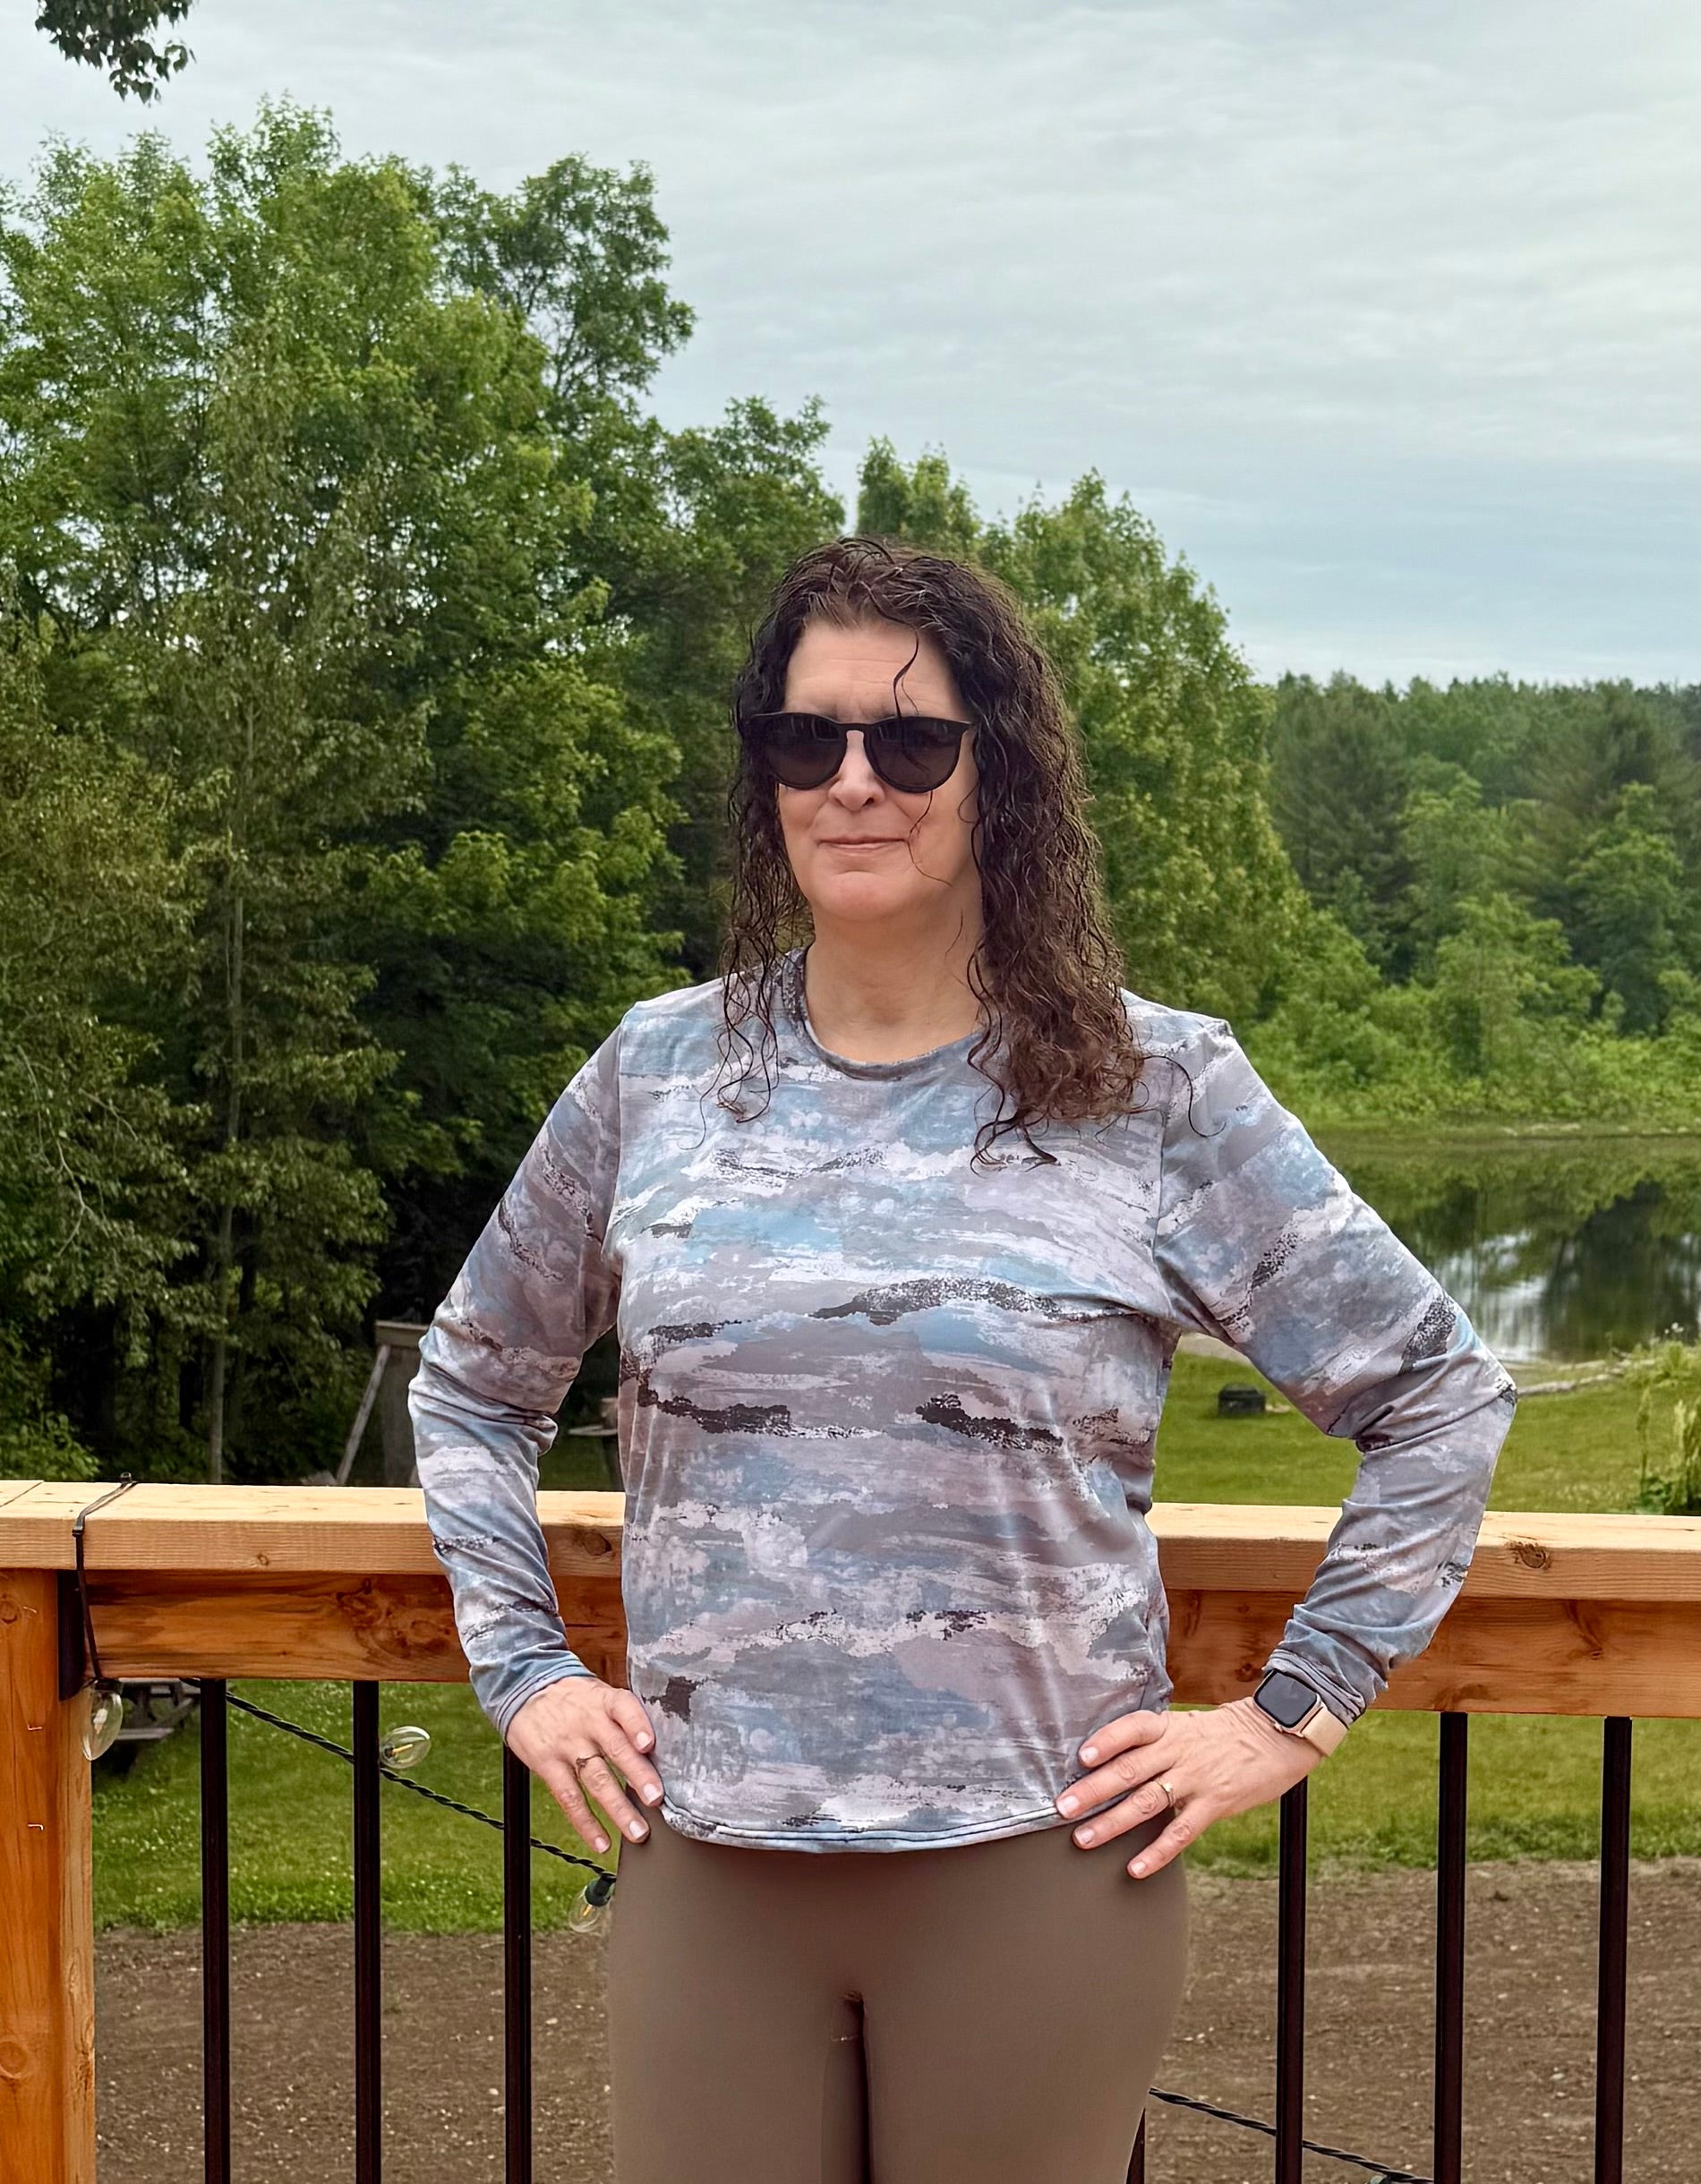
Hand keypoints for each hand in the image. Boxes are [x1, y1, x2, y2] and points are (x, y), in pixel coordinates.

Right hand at [506, 1675, 662, 1855]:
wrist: (524, 1689)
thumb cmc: (574, 1697)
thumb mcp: (599, 1693)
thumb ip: (625, 1718)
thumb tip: (661, 1750)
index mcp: (605, 1701)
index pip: (624, 1708)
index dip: (638, 1725)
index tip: (650, 1745)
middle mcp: (588, 1722)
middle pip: (615, 1749)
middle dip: (638, 1775)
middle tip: (655, 1798)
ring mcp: (567, 1745)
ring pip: (596, 1779)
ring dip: (618, 1808)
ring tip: (637, 1831)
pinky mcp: (547, 1765)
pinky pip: (569, 1798)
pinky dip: (586, 1823)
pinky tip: (601, 1841)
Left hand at [1054, 1698, 1324, 1877]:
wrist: (1277, 1736)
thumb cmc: (1226, 1734)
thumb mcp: (1189, 1726)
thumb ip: (1156, 1741)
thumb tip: (1113, 1759)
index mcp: (1171, 1727)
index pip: (1133, 1728)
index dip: (1106, 1740)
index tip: (1080, 1757)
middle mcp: (1179, 1750)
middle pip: (1130, 1769)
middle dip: (1093, 1789)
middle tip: (1062, 1807)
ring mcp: (1197, 1778)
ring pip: (1148, 1802)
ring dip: (1112, 1822)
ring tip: (1084, 1839)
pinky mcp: (1215, 1804)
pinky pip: (1181, 1831)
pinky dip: (1157, 1852)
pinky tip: (1135, 1868)